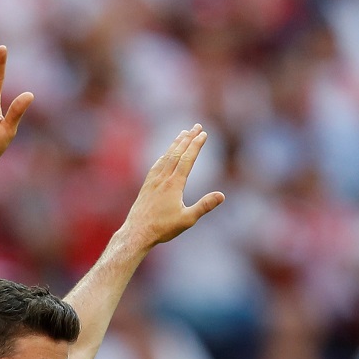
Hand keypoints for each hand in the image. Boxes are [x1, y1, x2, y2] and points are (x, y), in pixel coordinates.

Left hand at [121, 124, 225, 247]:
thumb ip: (204, 206)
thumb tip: (222, 195)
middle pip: (177, 153)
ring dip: (176, 144)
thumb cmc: (162, 228)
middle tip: (197, 126)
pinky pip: (156, 165)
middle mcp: (163, 178)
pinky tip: (165, 155)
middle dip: (188, 138)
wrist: (137, 232)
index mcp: (174, 184)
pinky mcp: (146, 186)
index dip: (196, 145)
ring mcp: (153, 180)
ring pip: (166, 156)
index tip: (203, 133)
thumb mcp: (187, 219)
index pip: (187, 159)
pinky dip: (164, 155)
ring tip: (183, 133)